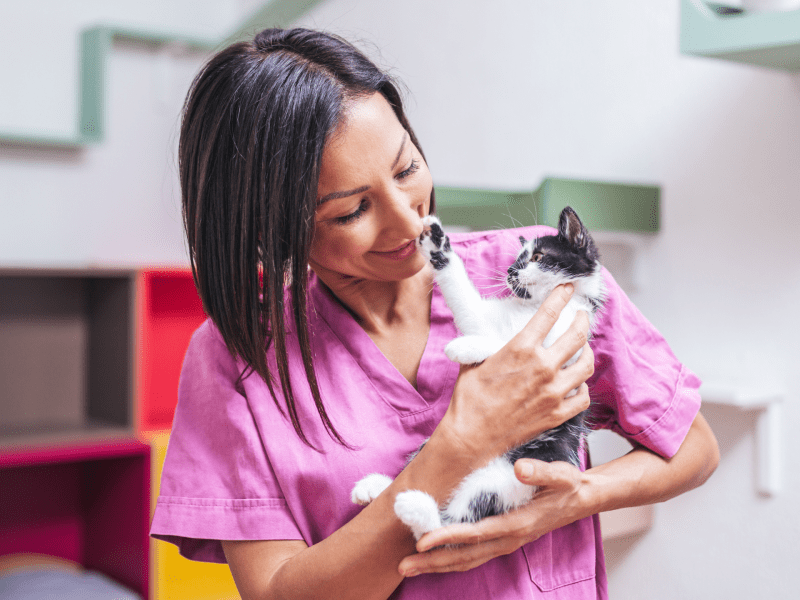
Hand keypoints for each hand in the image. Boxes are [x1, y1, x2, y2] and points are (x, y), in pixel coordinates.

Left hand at [397, 459, 588, 576]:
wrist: (581, 500)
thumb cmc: (568, 485)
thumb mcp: (562, 474)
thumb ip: (542, 472)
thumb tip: (520, 468)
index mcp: (517, 524)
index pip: (476, 534)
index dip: (447, 537)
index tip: (422, 540)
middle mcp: (508, 539)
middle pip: (465, 556)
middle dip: (433, 562)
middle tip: (402, 565)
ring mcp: (504, 543)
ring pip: (466, 560)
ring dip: (436, 565)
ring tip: (408, 567)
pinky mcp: (502, 540)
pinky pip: (473, 555)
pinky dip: (450, 559)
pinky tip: (432, 558)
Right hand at [439, 284, 593, 458]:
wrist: (471, 437)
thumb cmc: (469, 399)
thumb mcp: (474, 360)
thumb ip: (486, 342)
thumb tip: (485, 330)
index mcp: (521, 349)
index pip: (549, 314)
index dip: (561, 297)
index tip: (567, 289)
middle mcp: (542, 367)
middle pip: (577, 335)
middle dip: (582, 319)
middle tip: (581, 315)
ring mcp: (553, 392)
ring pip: (586, 365)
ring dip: (587, 352)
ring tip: (583, 348)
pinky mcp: (557, 414)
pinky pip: (583, 396)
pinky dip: (582, 387)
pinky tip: (576, 383)